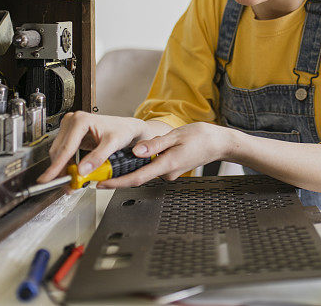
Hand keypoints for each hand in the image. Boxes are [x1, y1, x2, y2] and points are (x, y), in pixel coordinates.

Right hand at [36, 111, 148, 182]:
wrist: (126, 127)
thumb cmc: (122, 130)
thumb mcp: (113, 144)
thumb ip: (98, 157)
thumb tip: (82, 171)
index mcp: (81, 120)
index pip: (66, 148)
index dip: (57, 166)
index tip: (49, 179)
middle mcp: (73, 121)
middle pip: (59, 151)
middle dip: (60, 170)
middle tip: (65, 185)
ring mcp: (70, 127)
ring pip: (59, 152)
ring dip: (62, 168)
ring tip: (70, 182)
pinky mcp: (71, 134)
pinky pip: (64, 152)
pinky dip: (66, 164)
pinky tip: (72, 172)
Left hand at [96, 122, 232, 188]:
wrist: (218, 143)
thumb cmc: (201, 138)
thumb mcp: (175, 136)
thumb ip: (154, 144)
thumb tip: (136, 151)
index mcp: (167, 164)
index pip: (137, 178)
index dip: (117, 183)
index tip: (102, 185)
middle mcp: (167, 173)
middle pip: (139, 175)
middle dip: (121, 173)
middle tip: (103, 169)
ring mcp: (170, 173)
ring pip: (147, 169)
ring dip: (137, 164)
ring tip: (132, 152)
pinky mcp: (171, 170)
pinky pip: (154, 166)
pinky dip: (148, 161)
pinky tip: (150, 150)